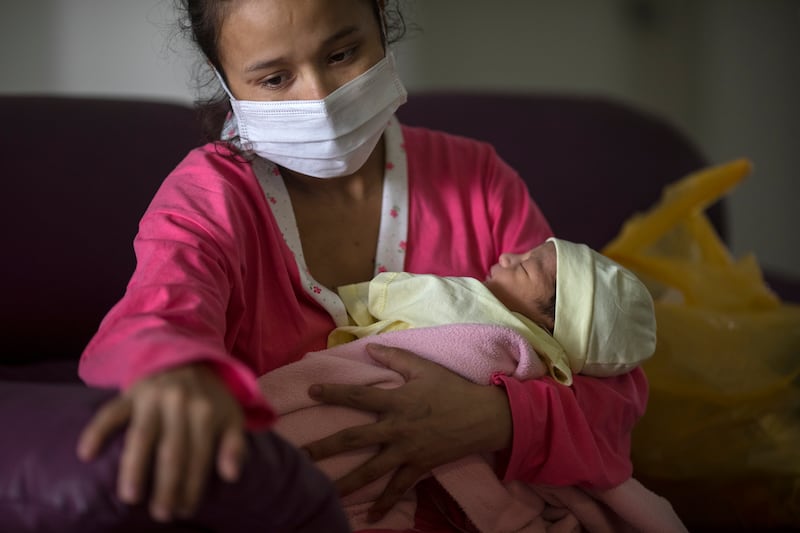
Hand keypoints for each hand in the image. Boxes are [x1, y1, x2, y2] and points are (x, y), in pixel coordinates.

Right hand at [76, 363, 245, 521]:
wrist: (187, 355)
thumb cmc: (210, 396)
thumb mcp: (231, 416)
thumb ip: (235, 445)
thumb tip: (232, 475)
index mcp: (205, 412)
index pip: (199, 455)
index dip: (193, 485)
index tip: (185, 510)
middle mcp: (179, 403)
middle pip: (172, 450)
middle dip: (167, 485)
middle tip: (161, 513)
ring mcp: (152, 398)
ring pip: (141, 435)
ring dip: (135, 467)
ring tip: (130, 496)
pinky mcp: (130, 393)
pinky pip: (110, 412)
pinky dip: (96, 430)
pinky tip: (86, 453)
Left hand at [303, 343, 512, 520]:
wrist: (484, 417)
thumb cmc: (453, 389)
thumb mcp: (425, 368)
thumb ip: (396, 357)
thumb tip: (370, 346)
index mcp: (396, 401)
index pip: (358, 397)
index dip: (334, 393)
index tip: (310, 392)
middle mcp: (397, 428)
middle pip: (354, 440)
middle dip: (324, 448)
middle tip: (298, 456)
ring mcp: (407, 451)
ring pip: (370, 470)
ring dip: (346, 483)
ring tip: (323, 494)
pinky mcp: (419, 466)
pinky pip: (398, 488)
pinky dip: (385, 503)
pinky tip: (370, 517)